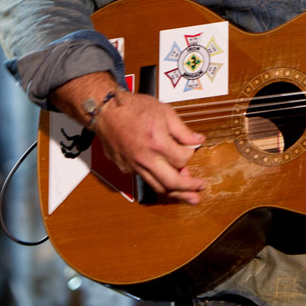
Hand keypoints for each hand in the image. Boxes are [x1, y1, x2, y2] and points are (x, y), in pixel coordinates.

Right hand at [93, 90, 207, 203]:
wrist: (106, 111)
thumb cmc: (134, 108)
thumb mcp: (165, 112)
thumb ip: (183, 131)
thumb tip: (198, 140)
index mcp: (157, 142)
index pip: (182, 159)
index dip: (191, 155)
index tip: (192, 149)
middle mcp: (145, 158)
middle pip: (171, 182)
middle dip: (188, 189)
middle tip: (199, 192)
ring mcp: (134, 165)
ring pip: (157, 186)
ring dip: (174, 193)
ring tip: (188, 197)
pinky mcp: (125, 168)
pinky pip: (144, 178)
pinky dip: (157, 181)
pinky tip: (166, 180)